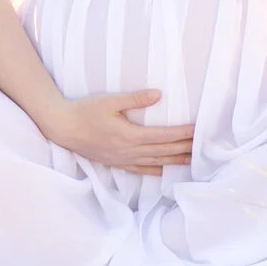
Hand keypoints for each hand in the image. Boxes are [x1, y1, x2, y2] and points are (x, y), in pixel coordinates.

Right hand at [38, 90, 194, 176]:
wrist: (62, 128)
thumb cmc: (85, 111)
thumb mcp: (110, 100)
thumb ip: (135, 99)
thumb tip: (158, 95)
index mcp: (129, 135)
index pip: (163, 136)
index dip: (183, 133)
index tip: (198, 130)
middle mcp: (128, 151)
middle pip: (163, 151)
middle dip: (184, 148)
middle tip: (203, 145)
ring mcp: (122, 159)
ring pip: (155, 162)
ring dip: (174, 161)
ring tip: (192, 160)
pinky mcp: (115, 162)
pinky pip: (139, 169)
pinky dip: (154, 170)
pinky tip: (163, 170)